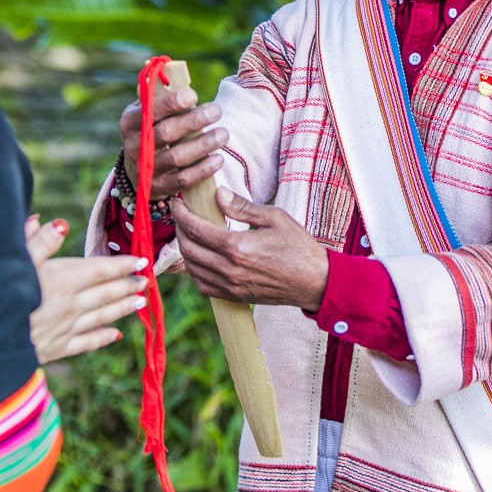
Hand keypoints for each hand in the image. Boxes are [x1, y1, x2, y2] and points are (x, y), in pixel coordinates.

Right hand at [25, 216, 148, 363]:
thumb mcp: (14, 261)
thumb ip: (39, 242)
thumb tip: (61, 224)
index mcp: (61, 281)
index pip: (99, 270)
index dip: (121, 265)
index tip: (141, 260)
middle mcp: (68, 306)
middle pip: (105, 293)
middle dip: (127, 285)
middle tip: (147, 280)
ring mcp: (63, 329)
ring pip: (101, 317)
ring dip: (122, 308)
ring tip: (140, 302)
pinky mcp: (55, 349)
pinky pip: (85, 343)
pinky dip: (102, 338)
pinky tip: (115, 334)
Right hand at [119, 88, 226, 198]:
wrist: (138, 169)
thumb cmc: (151, 129)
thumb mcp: (147, 110)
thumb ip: (157, 92)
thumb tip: (164, 66)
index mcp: (130, 121)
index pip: (149, 110)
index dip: (171, 103)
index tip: (193, 96)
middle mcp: (134, 146)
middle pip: (165, 133)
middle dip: (193, 121)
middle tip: (217, 111)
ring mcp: (146, 168)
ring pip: (176, 157)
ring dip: (203, 145)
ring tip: (223, 134)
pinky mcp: (159, 187)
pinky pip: (183, 179)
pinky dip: (202, 169)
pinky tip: (218, 158)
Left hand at [173, 187, 328, 312]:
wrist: (315, 281)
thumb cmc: (298, 246)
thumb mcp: (274, 217)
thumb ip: (242, 207)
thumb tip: (218, 194)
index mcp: (238, 247)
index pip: (196, 229)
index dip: (181, 214)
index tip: (176, 203)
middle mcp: (229, 269)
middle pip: (188, 248)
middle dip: (179, 229)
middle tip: (181, 216)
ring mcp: (231, 286)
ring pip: (192, 268)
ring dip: (184, 250)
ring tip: (188, 234)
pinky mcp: (234, 297)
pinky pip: (203, 286)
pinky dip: (195, 271)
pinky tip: (200, 257)